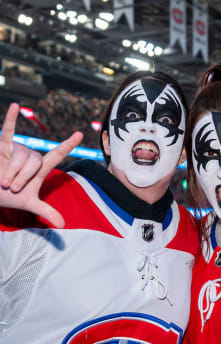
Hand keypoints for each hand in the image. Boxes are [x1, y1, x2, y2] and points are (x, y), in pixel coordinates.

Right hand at [0, 103, 82, 227]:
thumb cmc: (10, 196)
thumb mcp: (30, 205)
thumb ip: (47, 212)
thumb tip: (63, 225)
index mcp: (39, 169)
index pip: (56, 155)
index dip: (68, 146)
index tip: (79, 134)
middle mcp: (30, 157)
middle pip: (35, 163)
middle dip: (23, 179)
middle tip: (13, 187)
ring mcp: (16, 150)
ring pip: (20, 158)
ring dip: (11, 173)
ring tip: (4, 181)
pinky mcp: (2, 146)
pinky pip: (6, 131)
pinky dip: (9, 119)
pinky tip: (14, 105)